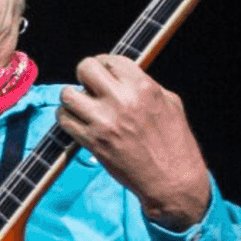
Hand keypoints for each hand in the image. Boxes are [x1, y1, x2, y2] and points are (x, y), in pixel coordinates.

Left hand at [57, 54, 210, 228]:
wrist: (172, 181)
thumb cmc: (175, 144)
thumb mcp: (170, 104)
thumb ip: (146, 86)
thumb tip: (126, 77)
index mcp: (143, 87)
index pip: (110, 59)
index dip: (105, 65)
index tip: (104, 74)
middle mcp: (121, 100)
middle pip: (85, 68)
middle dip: (85, 75)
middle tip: (90, 86)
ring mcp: (104, 122)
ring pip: (67, 95)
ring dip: (72, 99)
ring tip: (82, 106)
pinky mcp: (93, 142)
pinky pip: (65, 121)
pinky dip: (67, 119)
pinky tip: (78, 122)